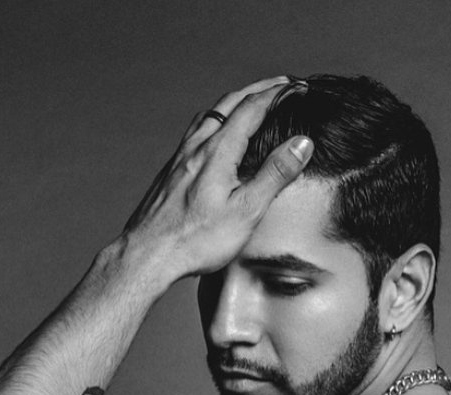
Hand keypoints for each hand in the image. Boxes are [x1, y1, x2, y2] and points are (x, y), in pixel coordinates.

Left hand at [124, 77, 313, 275]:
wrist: (149, 255)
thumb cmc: (196, 240)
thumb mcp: (246, 210)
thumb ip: (274, 174)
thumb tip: (302, 143)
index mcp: (218, 151)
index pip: (252, 108)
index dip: (277, 94)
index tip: (297, 87)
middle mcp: (196, 146)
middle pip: (229, 103)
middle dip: (257, 90)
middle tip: (279, 85)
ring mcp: (180, 157)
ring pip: (209, 115)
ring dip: (233, 102)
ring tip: (248, 102)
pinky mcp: (170, 172)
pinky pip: (194, 133)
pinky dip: (213, 121)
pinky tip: (213, 137)